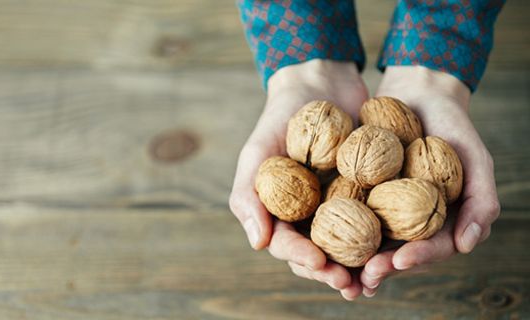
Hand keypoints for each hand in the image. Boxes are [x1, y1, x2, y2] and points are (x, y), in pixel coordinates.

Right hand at [229, 59, 368, 298]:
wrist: (319, 84)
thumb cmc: (279, 117)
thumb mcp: (256, 151)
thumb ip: (248, 195)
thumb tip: (259, 244)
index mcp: (280, 212)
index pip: (286, 244)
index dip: (301, 257)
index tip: (319, 263)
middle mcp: (308, 216)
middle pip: (319, 254)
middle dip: (332, 272)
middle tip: (350, 284)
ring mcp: (338, 206)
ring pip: (348, 245)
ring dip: (360, 267)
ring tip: (375, 278)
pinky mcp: (367, 194)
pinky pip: (375, 220)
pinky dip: (384, 238)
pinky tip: (398, 250)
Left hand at [359, 66, 499, 297]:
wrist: (418, 94)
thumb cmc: (453, 125)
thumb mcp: (475, 158)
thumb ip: (481, 200)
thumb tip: (468, 247)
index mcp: (444, 221)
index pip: (433, 247)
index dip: (418, 257)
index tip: (400, 261)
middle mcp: (413, 221)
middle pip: (398, 252)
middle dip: (382, 267)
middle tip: (365, 276)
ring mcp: (386, 209)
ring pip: (371, 240)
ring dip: (356, 258)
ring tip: (338, 268)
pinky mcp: (361, 193)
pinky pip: (349, 214)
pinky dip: (337, 228)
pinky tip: (320, 237)